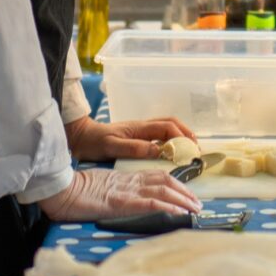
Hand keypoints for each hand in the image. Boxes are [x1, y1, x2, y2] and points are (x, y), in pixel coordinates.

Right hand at [39, 167, 201, 221]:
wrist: (59, 189)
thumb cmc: (75, 192)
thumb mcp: (102, 190)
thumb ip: (118, 193)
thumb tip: (133, 200)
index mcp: (126, 178)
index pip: (158, 177)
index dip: (177, 184)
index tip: (190, 195)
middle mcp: (130, 182)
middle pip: (165, 182)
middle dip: (185, 193)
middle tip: (199, 205)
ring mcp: (126, 191)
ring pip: (162, 190)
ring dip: (182, 200)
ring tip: (195, 209)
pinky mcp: (120, 202)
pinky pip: (149, 203)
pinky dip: (167, 207)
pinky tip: (179, 213)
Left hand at [66, 116, 196, 162]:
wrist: (80, 137)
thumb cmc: (94, 142)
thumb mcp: (112, 147)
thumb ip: (134, 148)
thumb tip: (158, 151)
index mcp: (139, 128)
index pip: (167, 127)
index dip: (180, 137)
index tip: (189, 149)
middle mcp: (142, 127)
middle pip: (171, 124)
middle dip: (185, 133)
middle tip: (196, 147)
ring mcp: (140, 131)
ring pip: (166, 128)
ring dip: (180, 135)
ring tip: (189, 148)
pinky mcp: (137, 137)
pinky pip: (159, 135)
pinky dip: (171, 140)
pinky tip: (172, 151)